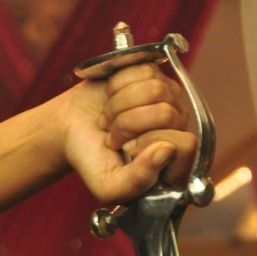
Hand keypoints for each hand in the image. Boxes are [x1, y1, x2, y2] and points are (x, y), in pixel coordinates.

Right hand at [63, 64, 197, 203]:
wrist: (71, 130)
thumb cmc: (92, 161)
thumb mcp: (109, 186)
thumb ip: (139, 180)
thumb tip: (167, 149)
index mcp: (174, 162)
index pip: (185, 145)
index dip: (151, 145)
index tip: (127, 152)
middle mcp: (179, 128)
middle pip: (165, 113)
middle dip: (127, 124)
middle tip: (114, 136)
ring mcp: (170, 97)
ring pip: (155, 88)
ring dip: (120, 105)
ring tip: (112, 119)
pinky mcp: (155, 73)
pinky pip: (144, 69)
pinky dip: (118, 85)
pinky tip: (113, 99)